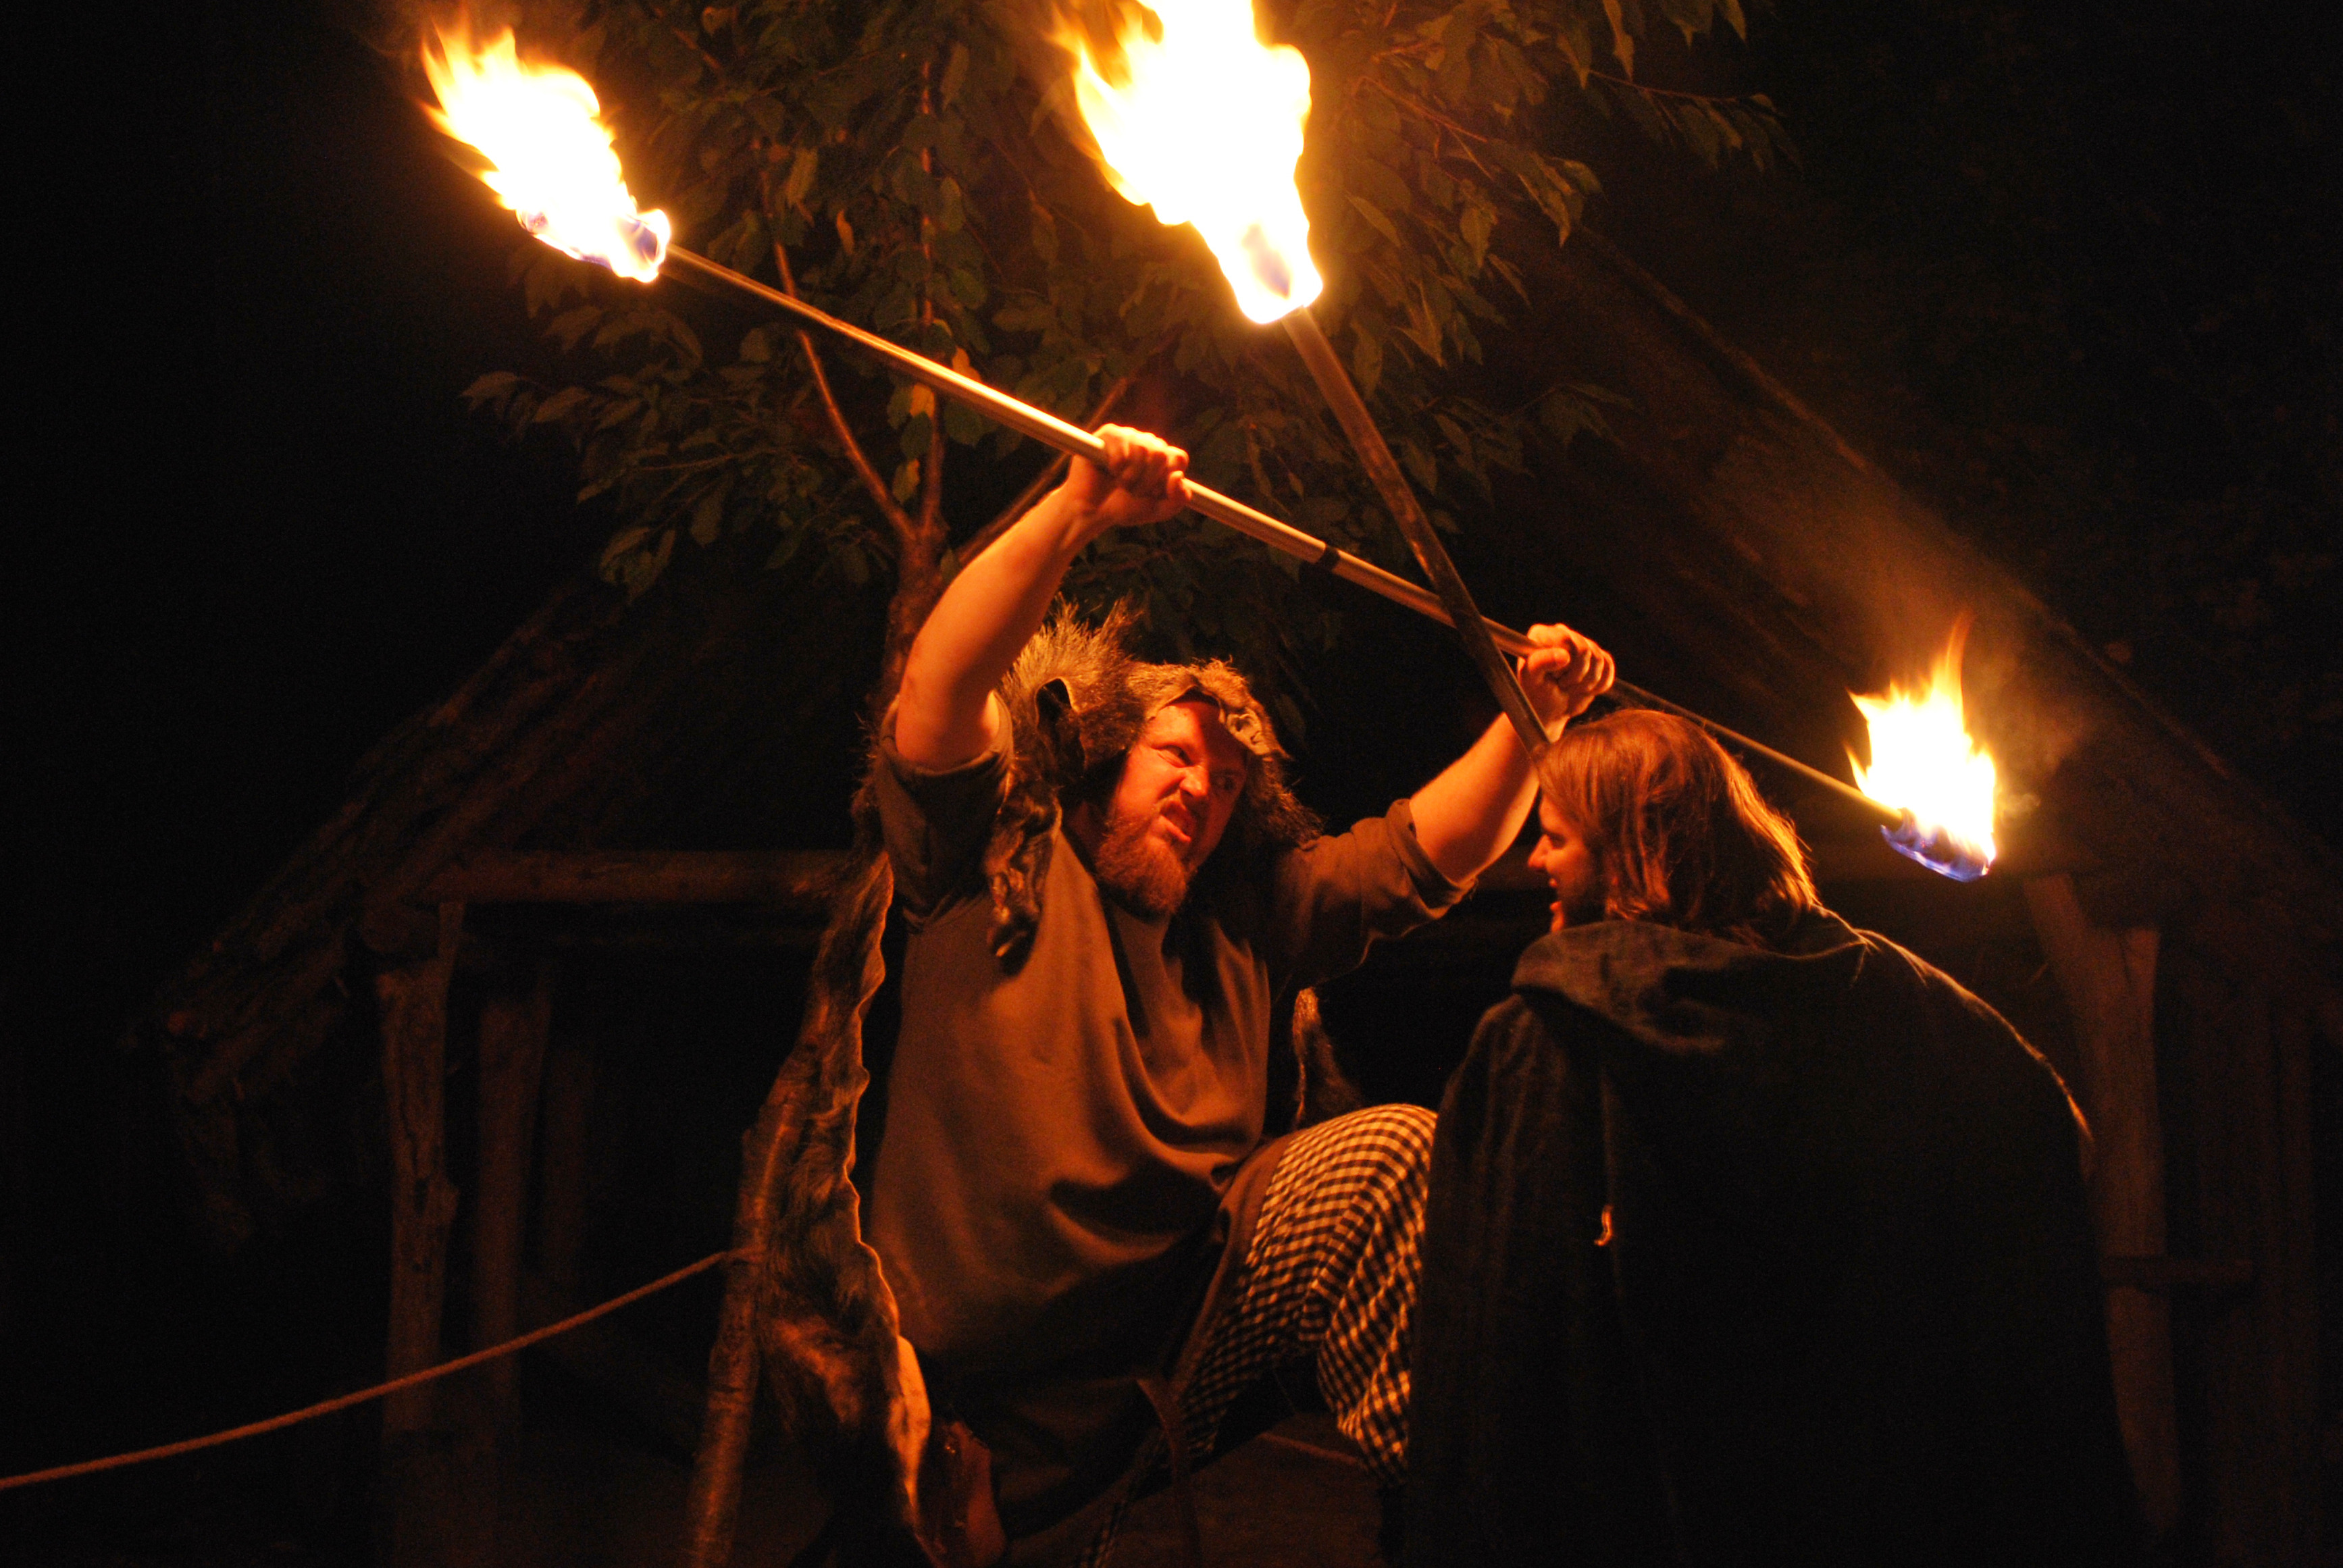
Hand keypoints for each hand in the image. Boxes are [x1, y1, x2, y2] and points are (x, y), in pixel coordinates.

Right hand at [1061, 425, 1189, 539]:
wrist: (1091, 512)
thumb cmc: (1124, 507)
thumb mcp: (1158, 509)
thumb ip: (1178, 499)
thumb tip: (1178, 476)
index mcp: (1162, 458)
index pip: (1178, 458)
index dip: (1167, 478)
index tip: (1154, 493)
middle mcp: (1147, 443)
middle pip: (1161, 454)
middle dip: (1147, 481)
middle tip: (1132, 491)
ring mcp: (1128, 436)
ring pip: (1143, 450)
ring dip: (1130, 477)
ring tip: (1120, 484)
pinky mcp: (1108, 435)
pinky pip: (1122, 448)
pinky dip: (1117, 467)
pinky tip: (1109, 472)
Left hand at [1519, 623, 1614, 731]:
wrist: (1551, 710)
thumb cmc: (1536, 693)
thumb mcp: (1531, 679)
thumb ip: (1540, 663)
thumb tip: (1565, 656)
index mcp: (1542, 635)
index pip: (1564, 639)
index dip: (1563, 662)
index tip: (1553, 675)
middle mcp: (1563, 634)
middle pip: (1584, 649)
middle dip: (1576, 675)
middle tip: (1562, 684)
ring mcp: (1582, 644)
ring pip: (1599, 659)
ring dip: (1586, 683)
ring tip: (1570, 687)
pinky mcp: (1598, 657)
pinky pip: (1608, 668)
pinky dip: (1599, 685)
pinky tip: (1583, 689)